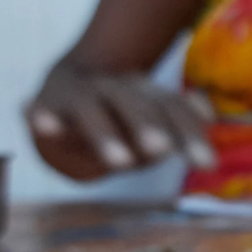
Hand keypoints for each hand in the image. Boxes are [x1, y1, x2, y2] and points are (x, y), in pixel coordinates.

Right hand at [25, 62, 216, 180]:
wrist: (65, 88)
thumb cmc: (118, 120)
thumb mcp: (149, 126)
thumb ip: (178, 126)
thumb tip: (208, 117)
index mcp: (145, 95)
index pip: (170, 109)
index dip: (188, 133)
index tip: (206, 164)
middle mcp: (113, 89)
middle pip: (132, 103)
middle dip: (147, 126)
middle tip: (160, 151)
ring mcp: (78, 94)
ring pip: (91, 109)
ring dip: (105, 134)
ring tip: (121, 163)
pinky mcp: (45, 102)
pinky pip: (43, 109)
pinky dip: (43, 116)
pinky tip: (45, 127)